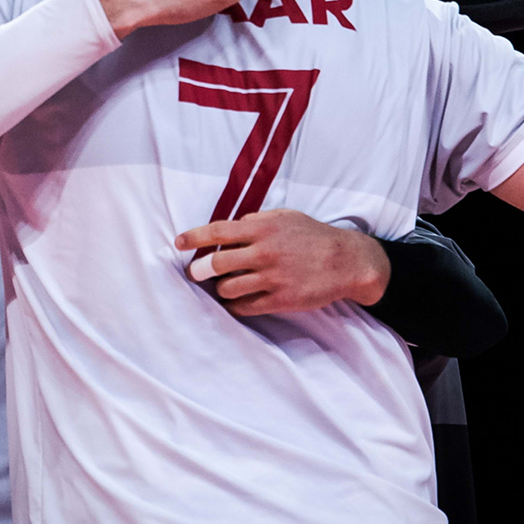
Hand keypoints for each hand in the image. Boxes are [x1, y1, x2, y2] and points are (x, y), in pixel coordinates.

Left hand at [176, 210, 390, 315]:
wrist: (346, 261)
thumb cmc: (313, 236)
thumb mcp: (286, 216)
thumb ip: (257, 220)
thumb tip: (232, 226)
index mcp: (263, 228)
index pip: (218, 231)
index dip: (194, 237)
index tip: (178, 243)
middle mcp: (264, 252)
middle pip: (216, 263)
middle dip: (200, 270)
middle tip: (196, 272)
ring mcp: (272, 278)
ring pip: (227, 288)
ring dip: (220, 289)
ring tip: (224, 286)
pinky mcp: (280, 300)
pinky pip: (245, 307)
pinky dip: (235, 305)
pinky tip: (238, 300)